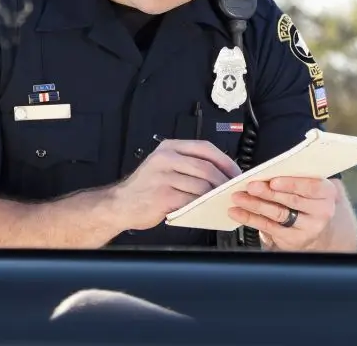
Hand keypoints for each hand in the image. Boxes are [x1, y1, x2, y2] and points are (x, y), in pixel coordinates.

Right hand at [111, 140, 241, 230]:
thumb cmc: (145, 187)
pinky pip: (191, 200)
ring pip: (201, 185)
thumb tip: (221, 172)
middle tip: (232, 190)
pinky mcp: (163, 197)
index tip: (236, 172)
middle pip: (206, 168)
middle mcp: (165, 158)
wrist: (120, 204)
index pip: (205, 148)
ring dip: (215, 196)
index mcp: (169, 147)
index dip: (225, 161)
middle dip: (224, 181)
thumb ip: (188, 164)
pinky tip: (205, 209)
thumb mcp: (163, 166)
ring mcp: (163, 178)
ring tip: (221, 201)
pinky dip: (202, 205)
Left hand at [228, 176, 338, 250]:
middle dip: (268, 193)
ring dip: (255, 204)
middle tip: (251, 186)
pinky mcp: (292, 239)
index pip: (311, 187)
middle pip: (291, 201)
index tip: (273, 181)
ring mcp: (307, 228)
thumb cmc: (309, 199)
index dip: (291, 184)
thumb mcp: (311, 186)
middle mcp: (321, 212)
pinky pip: (268, 227)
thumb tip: (268, 171)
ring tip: (239, 197)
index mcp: (326, 193)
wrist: (318, 228)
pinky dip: (250, 218)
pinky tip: (238, 212)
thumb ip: (297, 178)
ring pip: (278, 214)